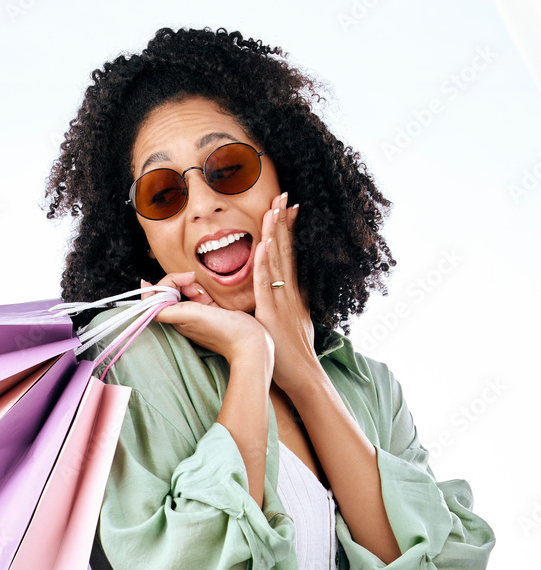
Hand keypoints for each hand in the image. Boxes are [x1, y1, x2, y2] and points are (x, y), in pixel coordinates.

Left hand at [140, 271, 273, 368]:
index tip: (182, 279)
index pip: (157, 296)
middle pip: (170, 291)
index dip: (165, 283)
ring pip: (185, 292)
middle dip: (180, 282)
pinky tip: (211, 294)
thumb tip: (145, 299)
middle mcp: (182, 317)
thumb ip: (165, 309)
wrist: (251, 343)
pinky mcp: (210, 312)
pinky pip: (200, 296)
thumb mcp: (190, 316)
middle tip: (194, 283)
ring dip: (192, 286)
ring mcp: (196, 315)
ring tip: (203, 291)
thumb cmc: (222, 331)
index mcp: (174, 318)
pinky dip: (203, 291)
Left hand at [252, 193, 318, 394]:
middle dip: (284, 221)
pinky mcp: (271, 313)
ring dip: (276, 232)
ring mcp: (282, 301)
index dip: (289, 231)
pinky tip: (264, 244)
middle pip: (286, 250)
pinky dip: (265, 263)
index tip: (290, 208)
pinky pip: (266, 284)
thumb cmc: (295, 354)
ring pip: (278, 260)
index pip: (290, 255)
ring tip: (276, 207)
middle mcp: (289, 292)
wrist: (303, 376)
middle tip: (284, 194)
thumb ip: (294, 306)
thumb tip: (295, 293)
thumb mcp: (297, 323)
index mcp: (292, 294)